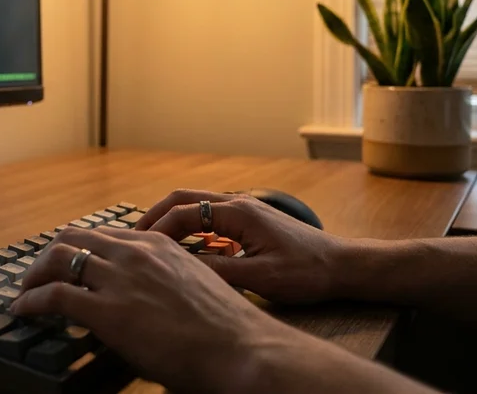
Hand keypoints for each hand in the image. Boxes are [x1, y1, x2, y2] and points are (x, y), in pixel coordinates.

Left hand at [13, 227, 287, 392]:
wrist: (241, 349)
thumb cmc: (227, 330)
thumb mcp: (193, 286)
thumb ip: (162, 283)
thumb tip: (144, 299)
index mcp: (158, 245)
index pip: (104, 235)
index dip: (79, 248)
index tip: (68, 263)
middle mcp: (136, 252)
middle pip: (74, 238)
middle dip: (50, 257)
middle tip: (38, 276)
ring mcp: (120, 278)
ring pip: (58, 258)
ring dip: (34, 276)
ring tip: (26, 292)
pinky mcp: (107, 310)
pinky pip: (54, 296)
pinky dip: (31, 301)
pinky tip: (23, 311)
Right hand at [135, 189, 348, 303]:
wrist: (343, 266)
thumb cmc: (308, 272)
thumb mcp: (261, 277)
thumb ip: (219, 270)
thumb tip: (180, 268)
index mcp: (239, 212)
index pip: (185, 213)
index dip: (158, 229)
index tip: (140, 246)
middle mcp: (239, 204)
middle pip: (184, 198)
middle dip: (156, 215)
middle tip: (133, 236)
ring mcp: (245, 210)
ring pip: (197, 205)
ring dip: (172, 219)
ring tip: (151, 242)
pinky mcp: (251, 221)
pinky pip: (210, 217)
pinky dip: (190, 227)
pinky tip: (184, 250)